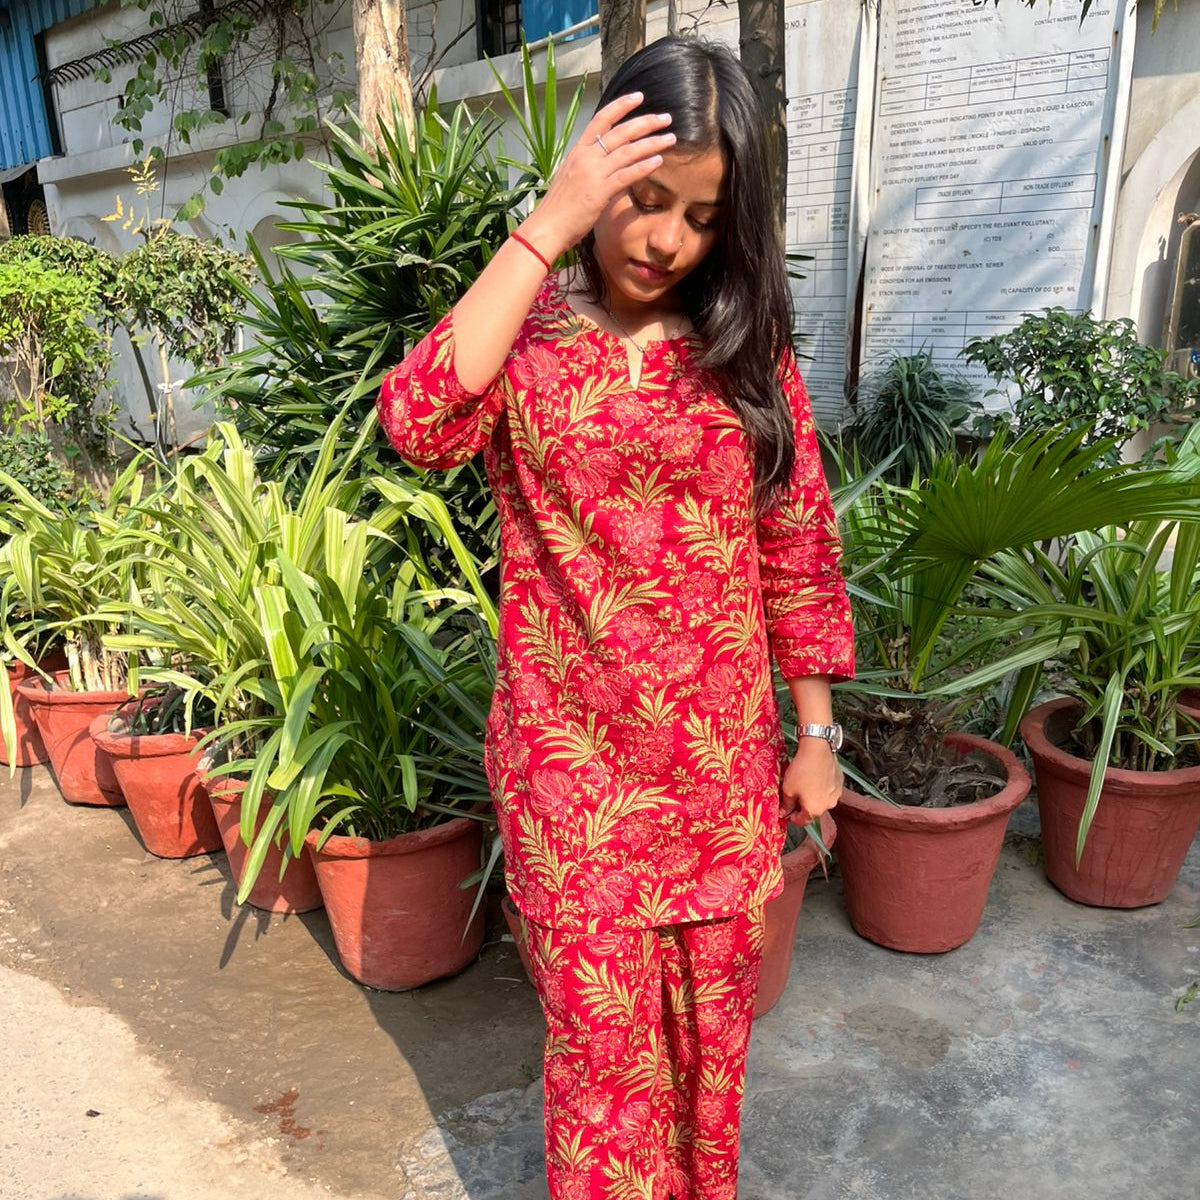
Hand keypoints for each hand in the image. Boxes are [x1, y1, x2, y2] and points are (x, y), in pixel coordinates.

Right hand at [519, 92, 675, 258]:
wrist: (546, 227)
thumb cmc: (557, 209)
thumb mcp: (570, 179)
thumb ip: (588, 169)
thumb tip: (605, 167)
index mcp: (578, 152)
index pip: (601, 120)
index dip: (621, 106)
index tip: (639, 97)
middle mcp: (586, 158)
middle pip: (620, 132)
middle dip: (646, 123)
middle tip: (666, 118)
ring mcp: (593, 174)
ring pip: (627, 151)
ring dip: (652, 143)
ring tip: (670, 138)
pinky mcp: (599, 192)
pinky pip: (626, 175)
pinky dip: (643, 166)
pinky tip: (658, 160)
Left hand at [778, 738, 842, 826]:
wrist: (817, 750)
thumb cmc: (802, 770)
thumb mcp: (788, 789)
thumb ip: (786, 804)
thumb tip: (783, 812)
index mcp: (814, 810)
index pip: (802, 822)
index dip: (791, 818)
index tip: (786, 812)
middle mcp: (828, 805)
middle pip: (813, 811)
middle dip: (802, 806)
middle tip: (792, 796)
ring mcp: (836, 794)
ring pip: (822, 799)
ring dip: (813, 796)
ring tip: (803, 784)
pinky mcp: (840, 783)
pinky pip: (828, 789)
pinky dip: (821, 787)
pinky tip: (813, 777)